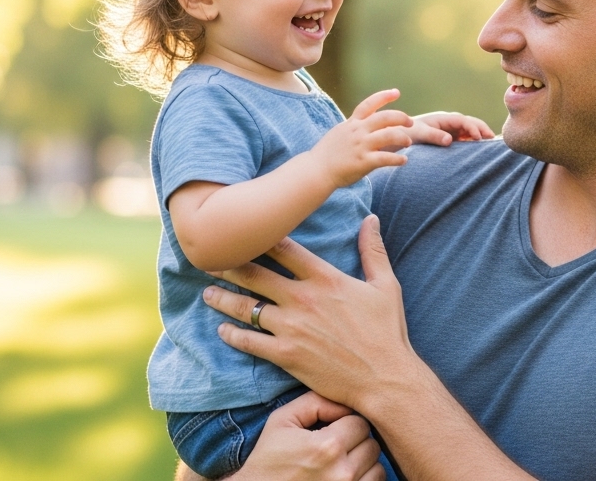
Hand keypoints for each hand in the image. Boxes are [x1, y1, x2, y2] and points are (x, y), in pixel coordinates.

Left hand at [204, 214, 414, 413]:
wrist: (384, 377)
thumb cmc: (387, 331)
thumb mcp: (386, 285)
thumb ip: (373, 250)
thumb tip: (370, 218)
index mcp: (325, 278)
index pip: (284, 249)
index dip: (261, 238)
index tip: (244, 231)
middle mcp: (303, 299)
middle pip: (256, 275)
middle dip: (230, 265)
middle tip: (210, 259)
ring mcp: (291, 328)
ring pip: (246, 307)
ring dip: (223, 298)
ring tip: (208, 292)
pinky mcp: (285, 355)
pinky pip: (249, 342)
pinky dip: (232, 335)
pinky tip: (222, 330)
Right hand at [223, 391, 384, 480]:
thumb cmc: (268, 460)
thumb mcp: (282, 421)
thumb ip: (315, 401)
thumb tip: (345, 400)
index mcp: (326, 447)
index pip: (360, 423)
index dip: (346, 423)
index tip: (332, 429)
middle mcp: (342, 473)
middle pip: (371, 445)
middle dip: (356, 442)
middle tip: (335, 446)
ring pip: (377, 468)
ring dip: (363, 463)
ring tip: (340, 462)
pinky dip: (365, 479)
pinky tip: (345, 476)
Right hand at [310, 90, 413, 187]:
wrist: (316, 171)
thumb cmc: (327, 154)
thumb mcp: (340, 133)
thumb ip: (354, 127)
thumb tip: (366, 122)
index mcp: (352, 123)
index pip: (369, 104)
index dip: (384, 96)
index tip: (397, 92)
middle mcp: (358, 131)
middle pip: (385, 117)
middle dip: (401, 117)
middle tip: (411, 122)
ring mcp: (361, 146)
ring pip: (389, 135)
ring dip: (403, 137)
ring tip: (408, 142)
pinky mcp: (363, 161)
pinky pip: (386, 158)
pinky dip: (398, 159)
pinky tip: (403, 161)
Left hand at [405, 112, 495, 145]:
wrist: (402, 137)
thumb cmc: (410, 133)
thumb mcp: (420, 134)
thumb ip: (434, 135)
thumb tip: (450, 139)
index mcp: (444, 119)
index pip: (463, 120)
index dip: (473, 127)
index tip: (480, 137)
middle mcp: (450, 123)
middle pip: (470, 123)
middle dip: (482, 129)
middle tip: (493, 138)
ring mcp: (451, 131)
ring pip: (470, 131)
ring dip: (480, 136)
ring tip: (491, 144)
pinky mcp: (451, 139)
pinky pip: (465, 139)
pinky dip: (474, 142)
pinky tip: (480, 149)